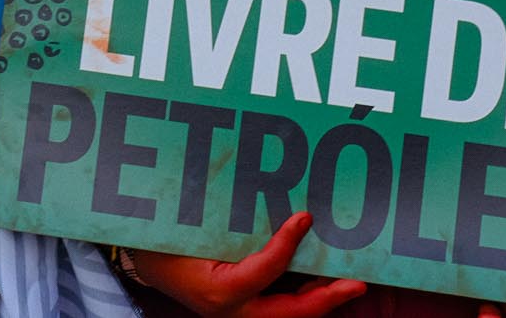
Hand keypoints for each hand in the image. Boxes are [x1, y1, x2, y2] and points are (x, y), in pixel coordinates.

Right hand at [128, 212, 364, 316]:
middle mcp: (235, 313)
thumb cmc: (167, 243)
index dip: (288, 243)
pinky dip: (304, 300)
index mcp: (220, 291)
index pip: (266, 269)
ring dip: (320, 302)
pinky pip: (282, 312)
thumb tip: (271, 200)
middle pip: (292, 313)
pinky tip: (320, 284)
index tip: (305, 217)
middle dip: (327, 299)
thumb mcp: (194, 230)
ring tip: (347, 285)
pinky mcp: (246, 313)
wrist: (149, 266)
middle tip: (356, 283)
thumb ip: (232, 224)